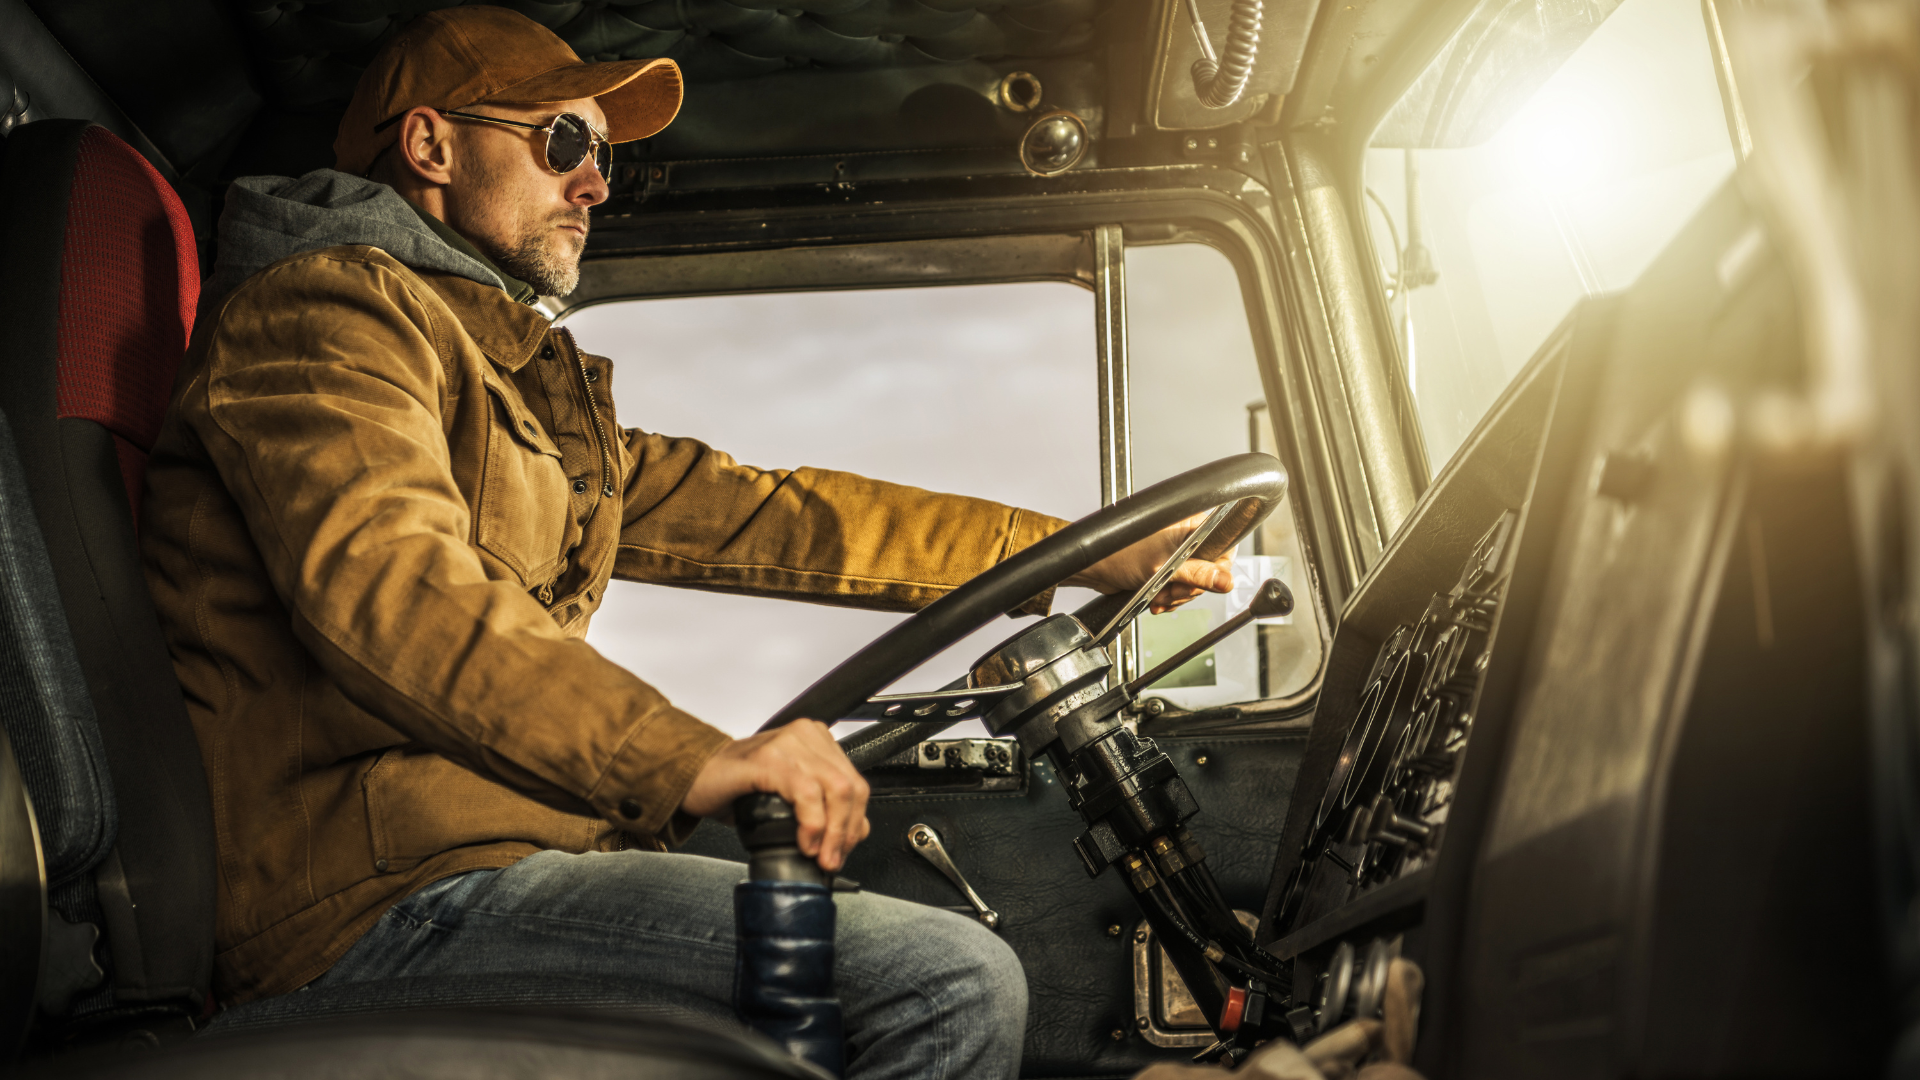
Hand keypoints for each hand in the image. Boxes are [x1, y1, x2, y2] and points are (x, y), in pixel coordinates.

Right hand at [680, 719, 870, 871]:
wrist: (694, 778)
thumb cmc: (737, 786)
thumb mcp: (787, 794)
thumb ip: (819, 804)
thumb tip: (850, 834)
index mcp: (816, 740)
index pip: (856, 783)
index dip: (855, 822)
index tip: (842, 850)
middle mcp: (806, 736)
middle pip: (851, 787)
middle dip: (847, 831)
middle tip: (832, 859)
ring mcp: (788, 744)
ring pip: (836, 789)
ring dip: (832, 832)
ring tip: (819, 855)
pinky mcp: (769, 759)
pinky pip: (806, 793)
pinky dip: (812, 822)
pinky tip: (804, 841)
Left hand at [1063, 511, 1234, 613]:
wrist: (1095, 568)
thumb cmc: (1120, 554)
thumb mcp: (1165, 567)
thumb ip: (1198, 574)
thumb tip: (1226, 581)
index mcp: (1190, 524)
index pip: (1223, 546)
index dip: (1218, 568)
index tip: (1207, 581)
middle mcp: (1185, 536)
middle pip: (1208, 570)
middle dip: (1189, 587)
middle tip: (1173, 590)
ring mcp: (1175, 552)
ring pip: (1193, 582)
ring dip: (1177, 595)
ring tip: (1159, 594)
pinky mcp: (1166, 567)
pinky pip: (1178, 587)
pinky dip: (1168, 596)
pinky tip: (1156, 599)